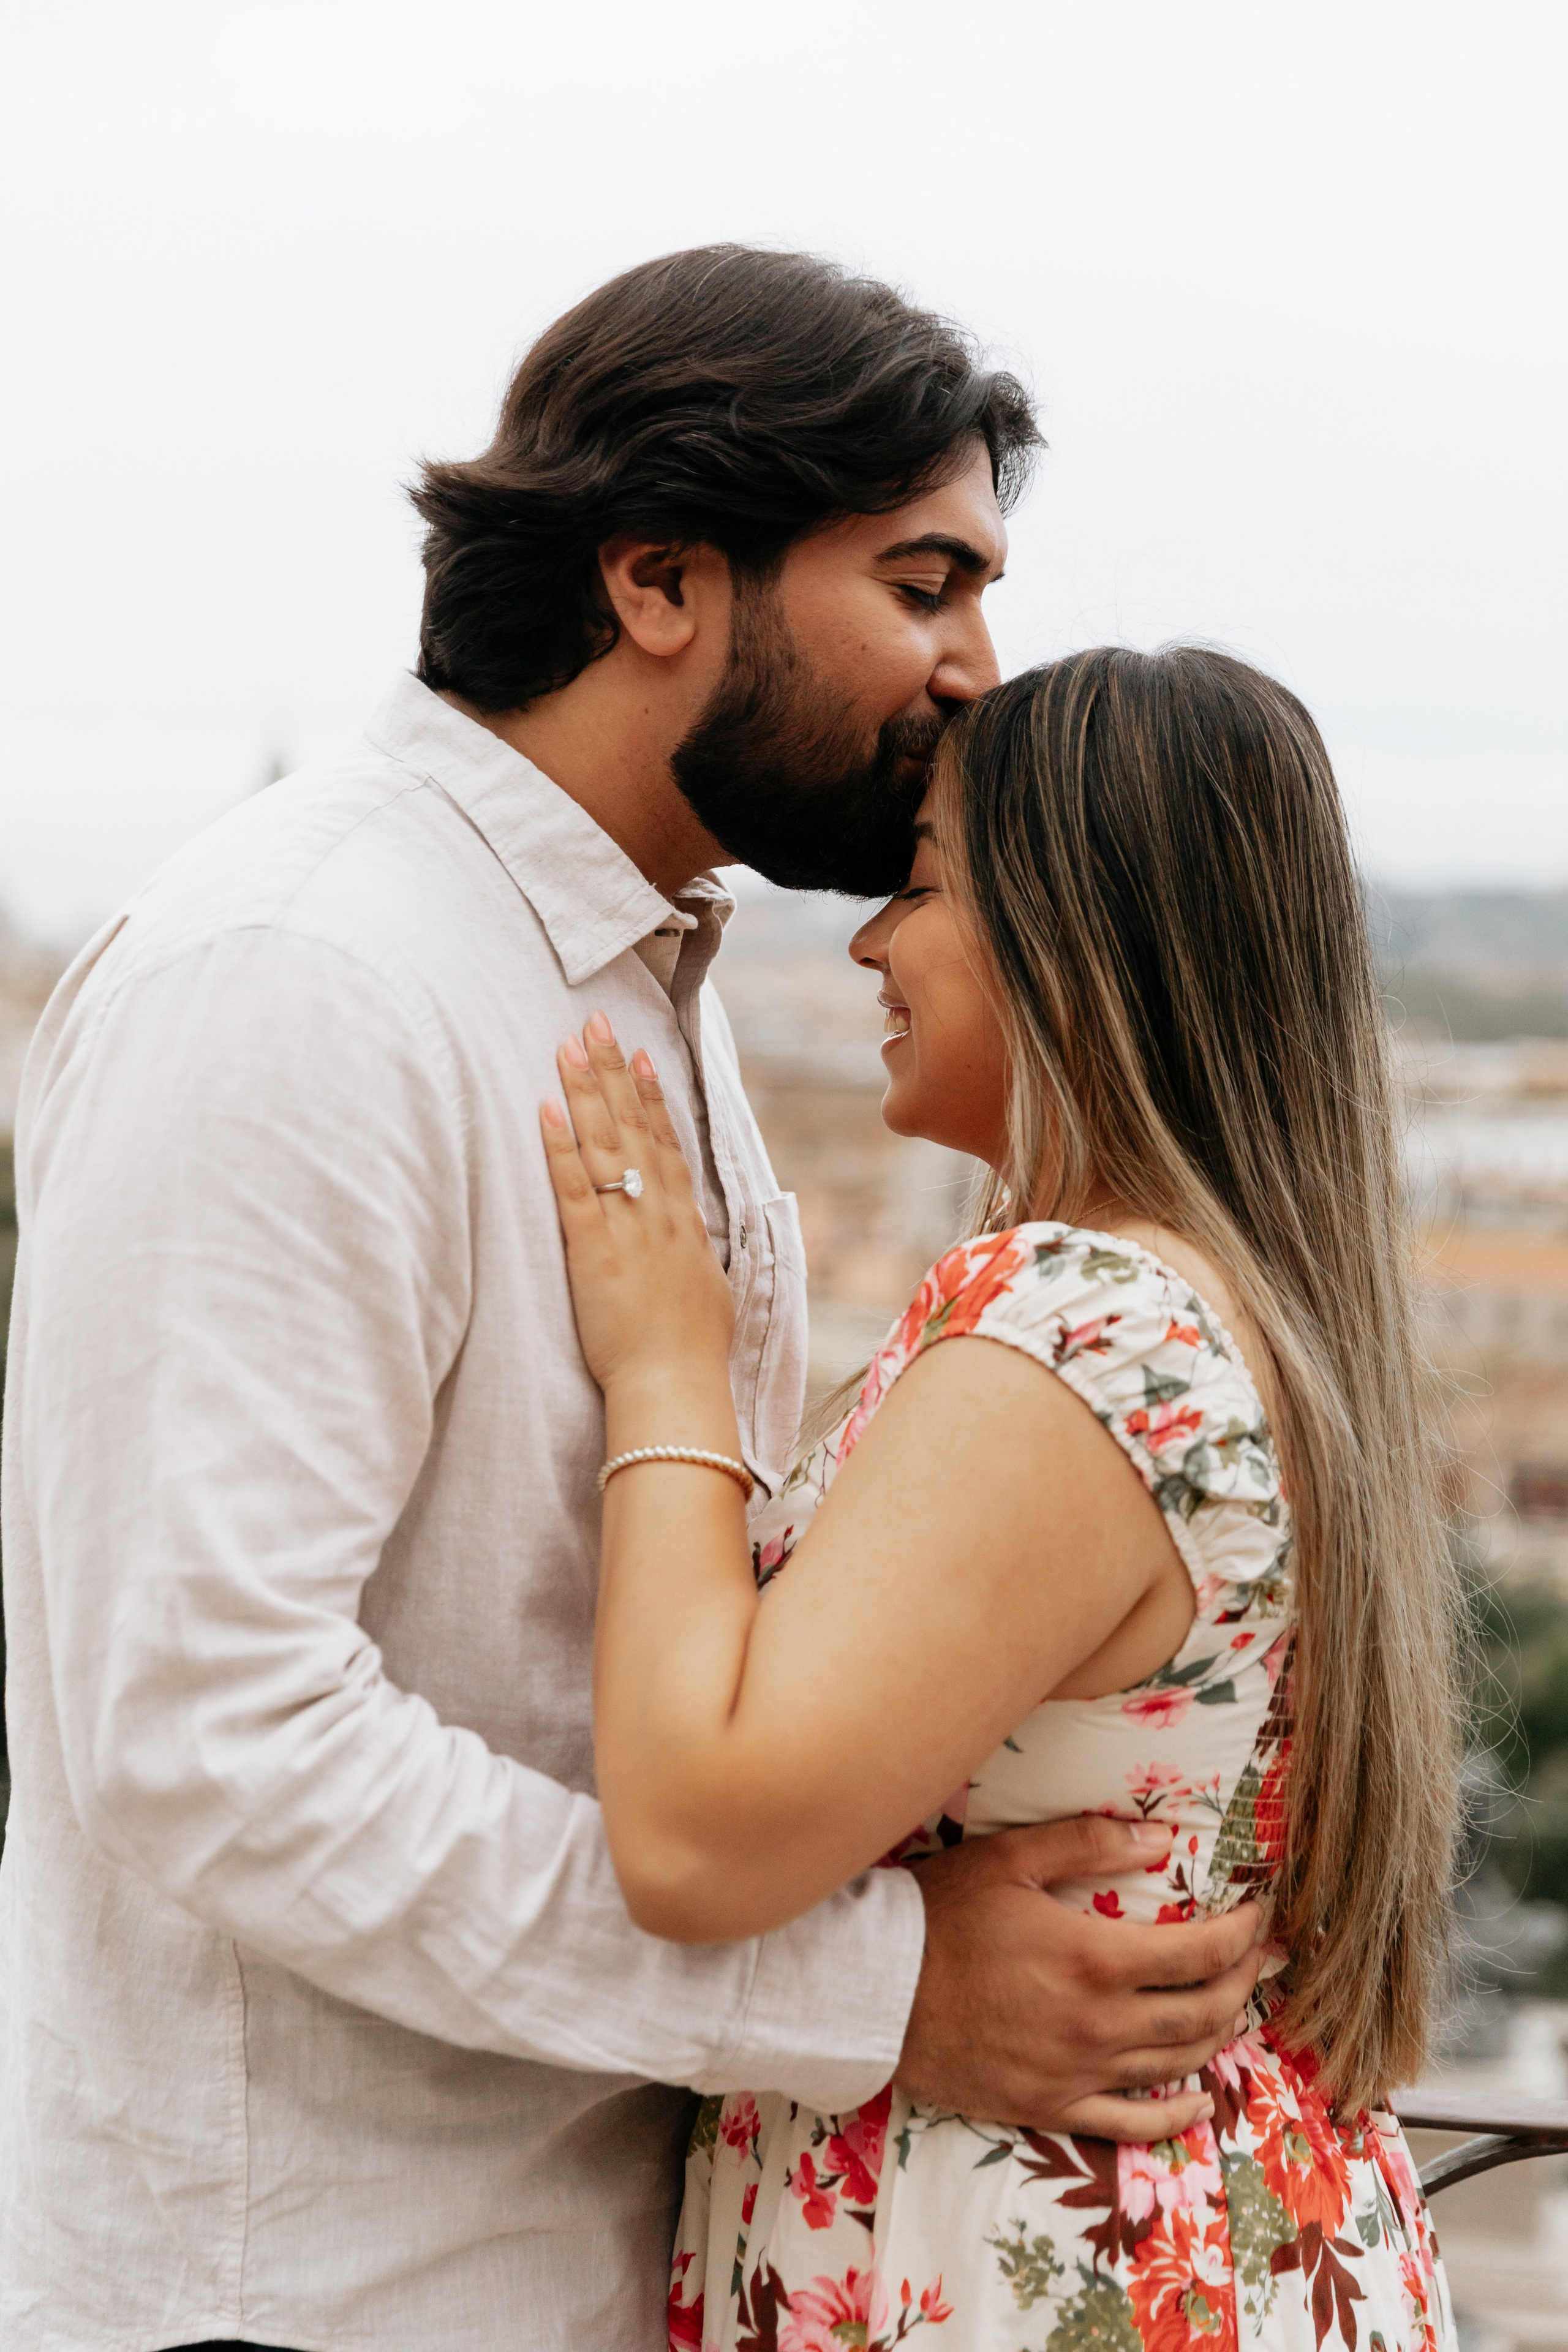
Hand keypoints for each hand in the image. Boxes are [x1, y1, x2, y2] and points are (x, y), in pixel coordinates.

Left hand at [541, 1014, 734, 1395]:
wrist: (675, 1385)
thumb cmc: (691, 1353)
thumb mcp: (708, 1293)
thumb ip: (697, 1258)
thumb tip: (694, 1245)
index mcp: (684, 1222)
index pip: (666, 1144)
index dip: (652, 1096)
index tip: (641, 1054)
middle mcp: (658, 1212)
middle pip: (635, 1127)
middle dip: (613, 1071)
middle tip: (596, 1022)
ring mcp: (627, 1226)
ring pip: (605, 1144)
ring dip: (585, 1091)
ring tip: (568, 1045)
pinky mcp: (592, 1249)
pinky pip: (573, 1187)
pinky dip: (559, 1145)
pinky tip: (545, 1109)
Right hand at [896, 1816, 1262, 2140]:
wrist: (875, 1993)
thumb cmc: (939, 1916)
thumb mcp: (1009, 1858)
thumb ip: (1088, 1842)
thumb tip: (1160, 1837)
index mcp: (1094, 1959)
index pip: (1201, 1952)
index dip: (1244, 1932)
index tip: (1261, 1912)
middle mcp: (1098, 2025)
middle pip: (1203, 2011)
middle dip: (1246, 1980)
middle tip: (1265, 1955)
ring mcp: (1076, 2073)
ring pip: (1177, 2063)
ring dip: (1219, 2032)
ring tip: (1235, 2003)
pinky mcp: (1050, 2107)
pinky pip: (1130, 2123)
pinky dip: (1174, 2112)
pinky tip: (1197, 2099)